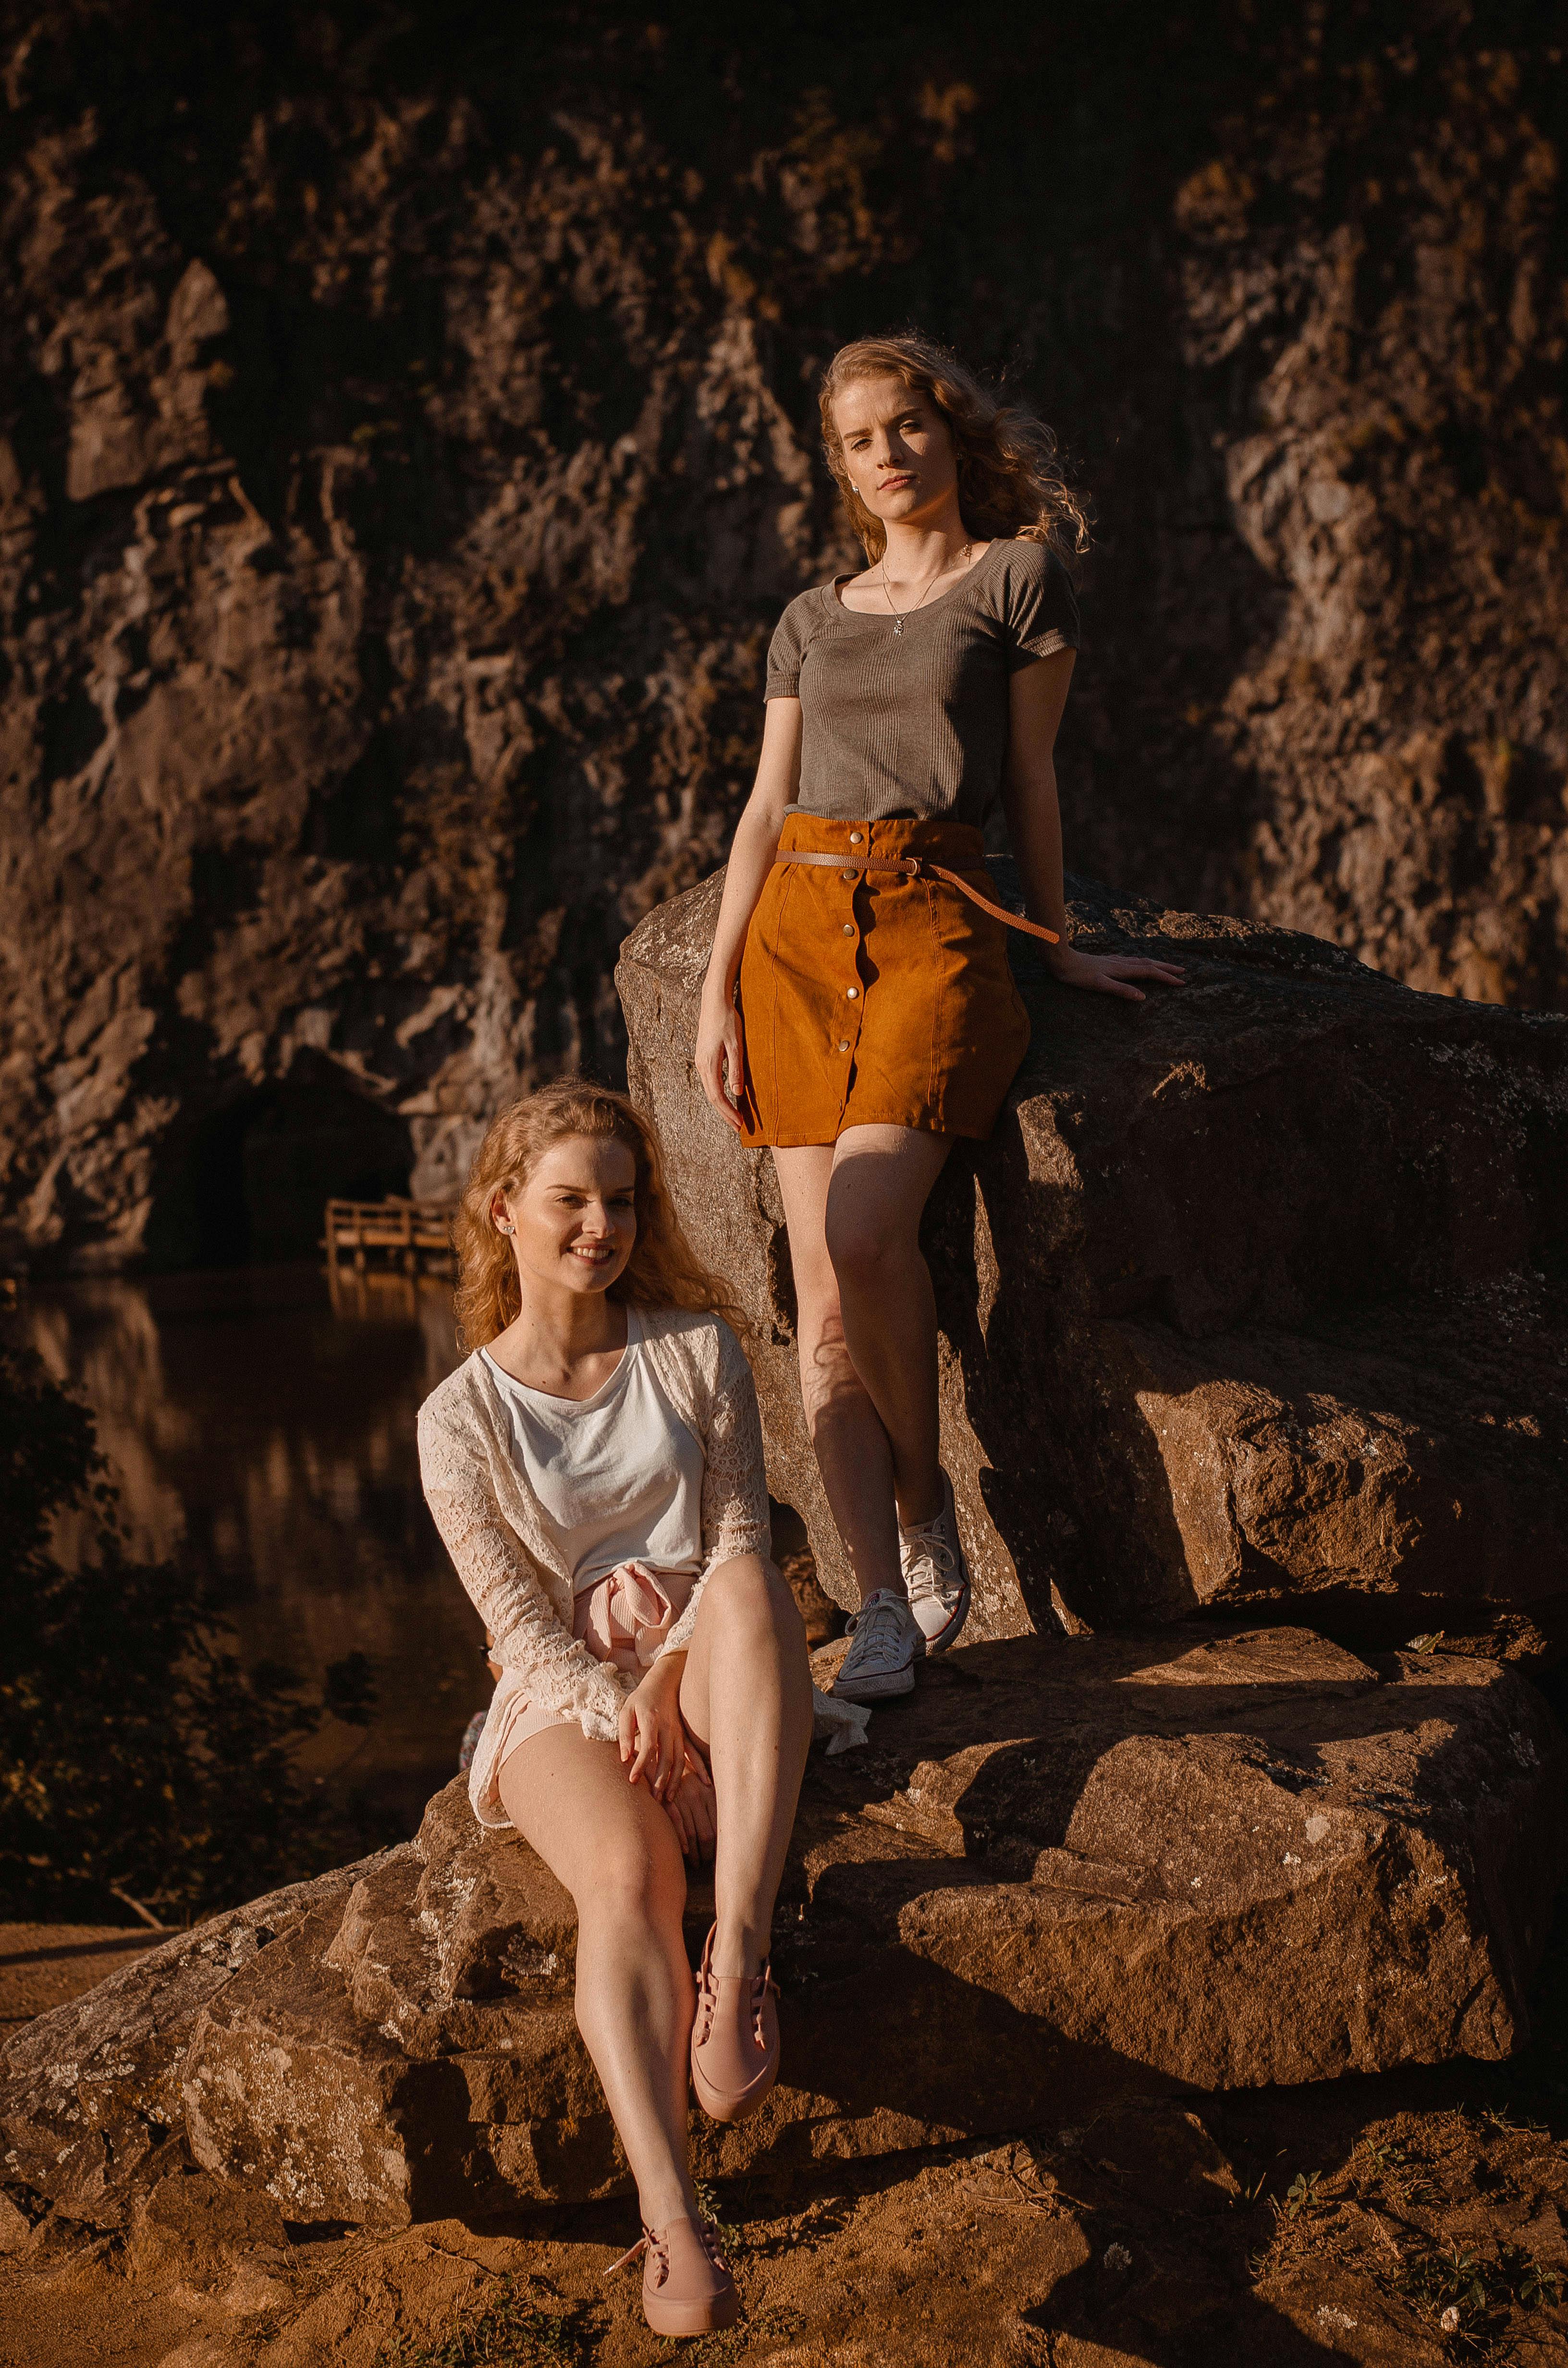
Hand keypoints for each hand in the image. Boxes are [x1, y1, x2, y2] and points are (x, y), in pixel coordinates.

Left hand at [618, 1660, 687, 1800]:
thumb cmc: (641, 1699)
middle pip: (666, 1758)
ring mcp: (679, 1732)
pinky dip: (700, 1768)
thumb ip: (625, 1734)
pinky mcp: (684, 1735)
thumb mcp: (626, 1711)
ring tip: (668, 1798)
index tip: (633, 1781)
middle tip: (654, 1800)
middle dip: (660, 1780)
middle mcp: (668, 1728)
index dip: (641, 1765)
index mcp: (651, 1720)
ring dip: (675, 1780)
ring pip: (680, 1759)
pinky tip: (706, 1782)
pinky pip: (693, 1753)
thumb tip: (625, 1758)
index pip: (648, 1747)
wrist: (664, 1682)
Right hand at [663, 1742, 716, 1861]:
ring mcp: (683, 1799)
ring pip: (693, 1833)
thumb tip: (729, 1822)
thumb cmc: (686, 1772)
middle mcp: (699, 1795)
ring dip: (696, 1852)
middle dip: (708, 1853)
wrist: (660, 1756)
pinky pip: (677, 1825)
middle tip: (708, 1864)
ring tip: (697, 1863)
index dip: (721, 1844)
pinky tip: (686, 1852)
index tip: (720, 1855)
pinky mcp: (667, 1801)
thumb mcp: (703, 1781)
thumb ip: (713, 1799)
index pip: (720, 1825)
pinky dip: (682, 1841)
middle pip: (708, 1833)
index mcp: (711, 1791)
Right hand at [695, 985, 746, 1135]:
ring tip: (734, 1117)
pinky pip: (709, 1082)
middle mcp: (702, 1065)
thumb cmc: (728, 1020)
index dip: (728, 1112)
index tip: (739, 1124)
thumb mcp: (736, 1044)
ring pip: (709, 1091)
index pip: (718, 1096)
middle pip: (712, 1097)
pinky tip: (727, 1098)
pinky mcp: (703, 1057)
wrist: (714, 1002)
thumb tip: (737, 1093)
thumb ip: (736, 1069)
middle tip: (738, 1127)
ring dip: (721, 1106)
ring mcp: (700, 1061)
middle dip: (725, 1114)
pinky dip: (718, 1094)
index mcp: (709, 1064)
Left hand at [1044, 945, 1185, 1001]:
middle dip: (1167, 968)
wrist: (1060, 959)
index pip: (1150, 972)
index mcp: (1122, 969)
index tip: (1182, 983)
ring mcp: (1113, 961)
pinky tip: (1135, 964)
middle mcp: (1120, 963)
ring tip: (1165, 967)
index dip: (1167, 977)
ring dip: (1155, 964)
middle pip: (1149, 963)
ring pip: (1140, 961)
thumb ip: (1121, 990)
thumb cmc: (1077, 975)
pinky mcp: (1105, 961)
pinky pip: (1130, 961)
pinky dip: (1140, 963)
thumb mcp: (1099, 985)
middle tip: (1183, 972)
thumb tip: (1143, 997)